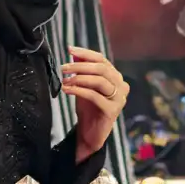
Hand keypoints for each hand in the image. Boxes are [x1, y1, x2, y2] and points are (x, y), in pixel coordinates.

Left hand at [62, 47, 128, 161]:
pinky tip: (67, 90)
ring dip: (78, 78)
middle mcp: (121, 86)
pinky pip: (94, 96)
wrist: (90, 133)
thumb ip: (82, 70)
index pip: (101, 59)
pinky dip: (79, 91)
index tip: (69, 49)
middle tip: (63, 68)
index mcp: (115, 77)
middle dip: (80, 66)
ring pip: (99, 81)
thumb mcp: (83, 86)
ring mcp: (119, 98)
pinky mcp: (112, 110)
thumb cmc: (88, 109)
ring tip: (64, 80)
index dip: (85, 53)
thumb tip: (74, 53)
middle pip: (101, 68)